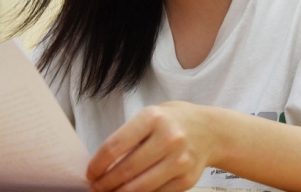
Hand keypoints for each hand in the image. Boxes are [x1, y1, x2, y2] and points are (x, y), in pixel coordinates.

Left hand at [87, 101, 216, 191]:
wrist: (210, 130)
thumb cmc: (173, 122)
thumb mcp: (151, 116)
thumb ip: (130, 136)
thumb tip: (102, 164)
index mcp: (153, 118)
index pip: (114, 146)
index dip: (97, 164)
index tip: (90, 173)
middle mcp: (168, 138)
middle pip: (125, 170)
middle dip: (104, 184)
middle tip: (95, 188)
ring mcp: (179, 160)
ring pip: (140, 187)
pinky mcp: (187, 179)